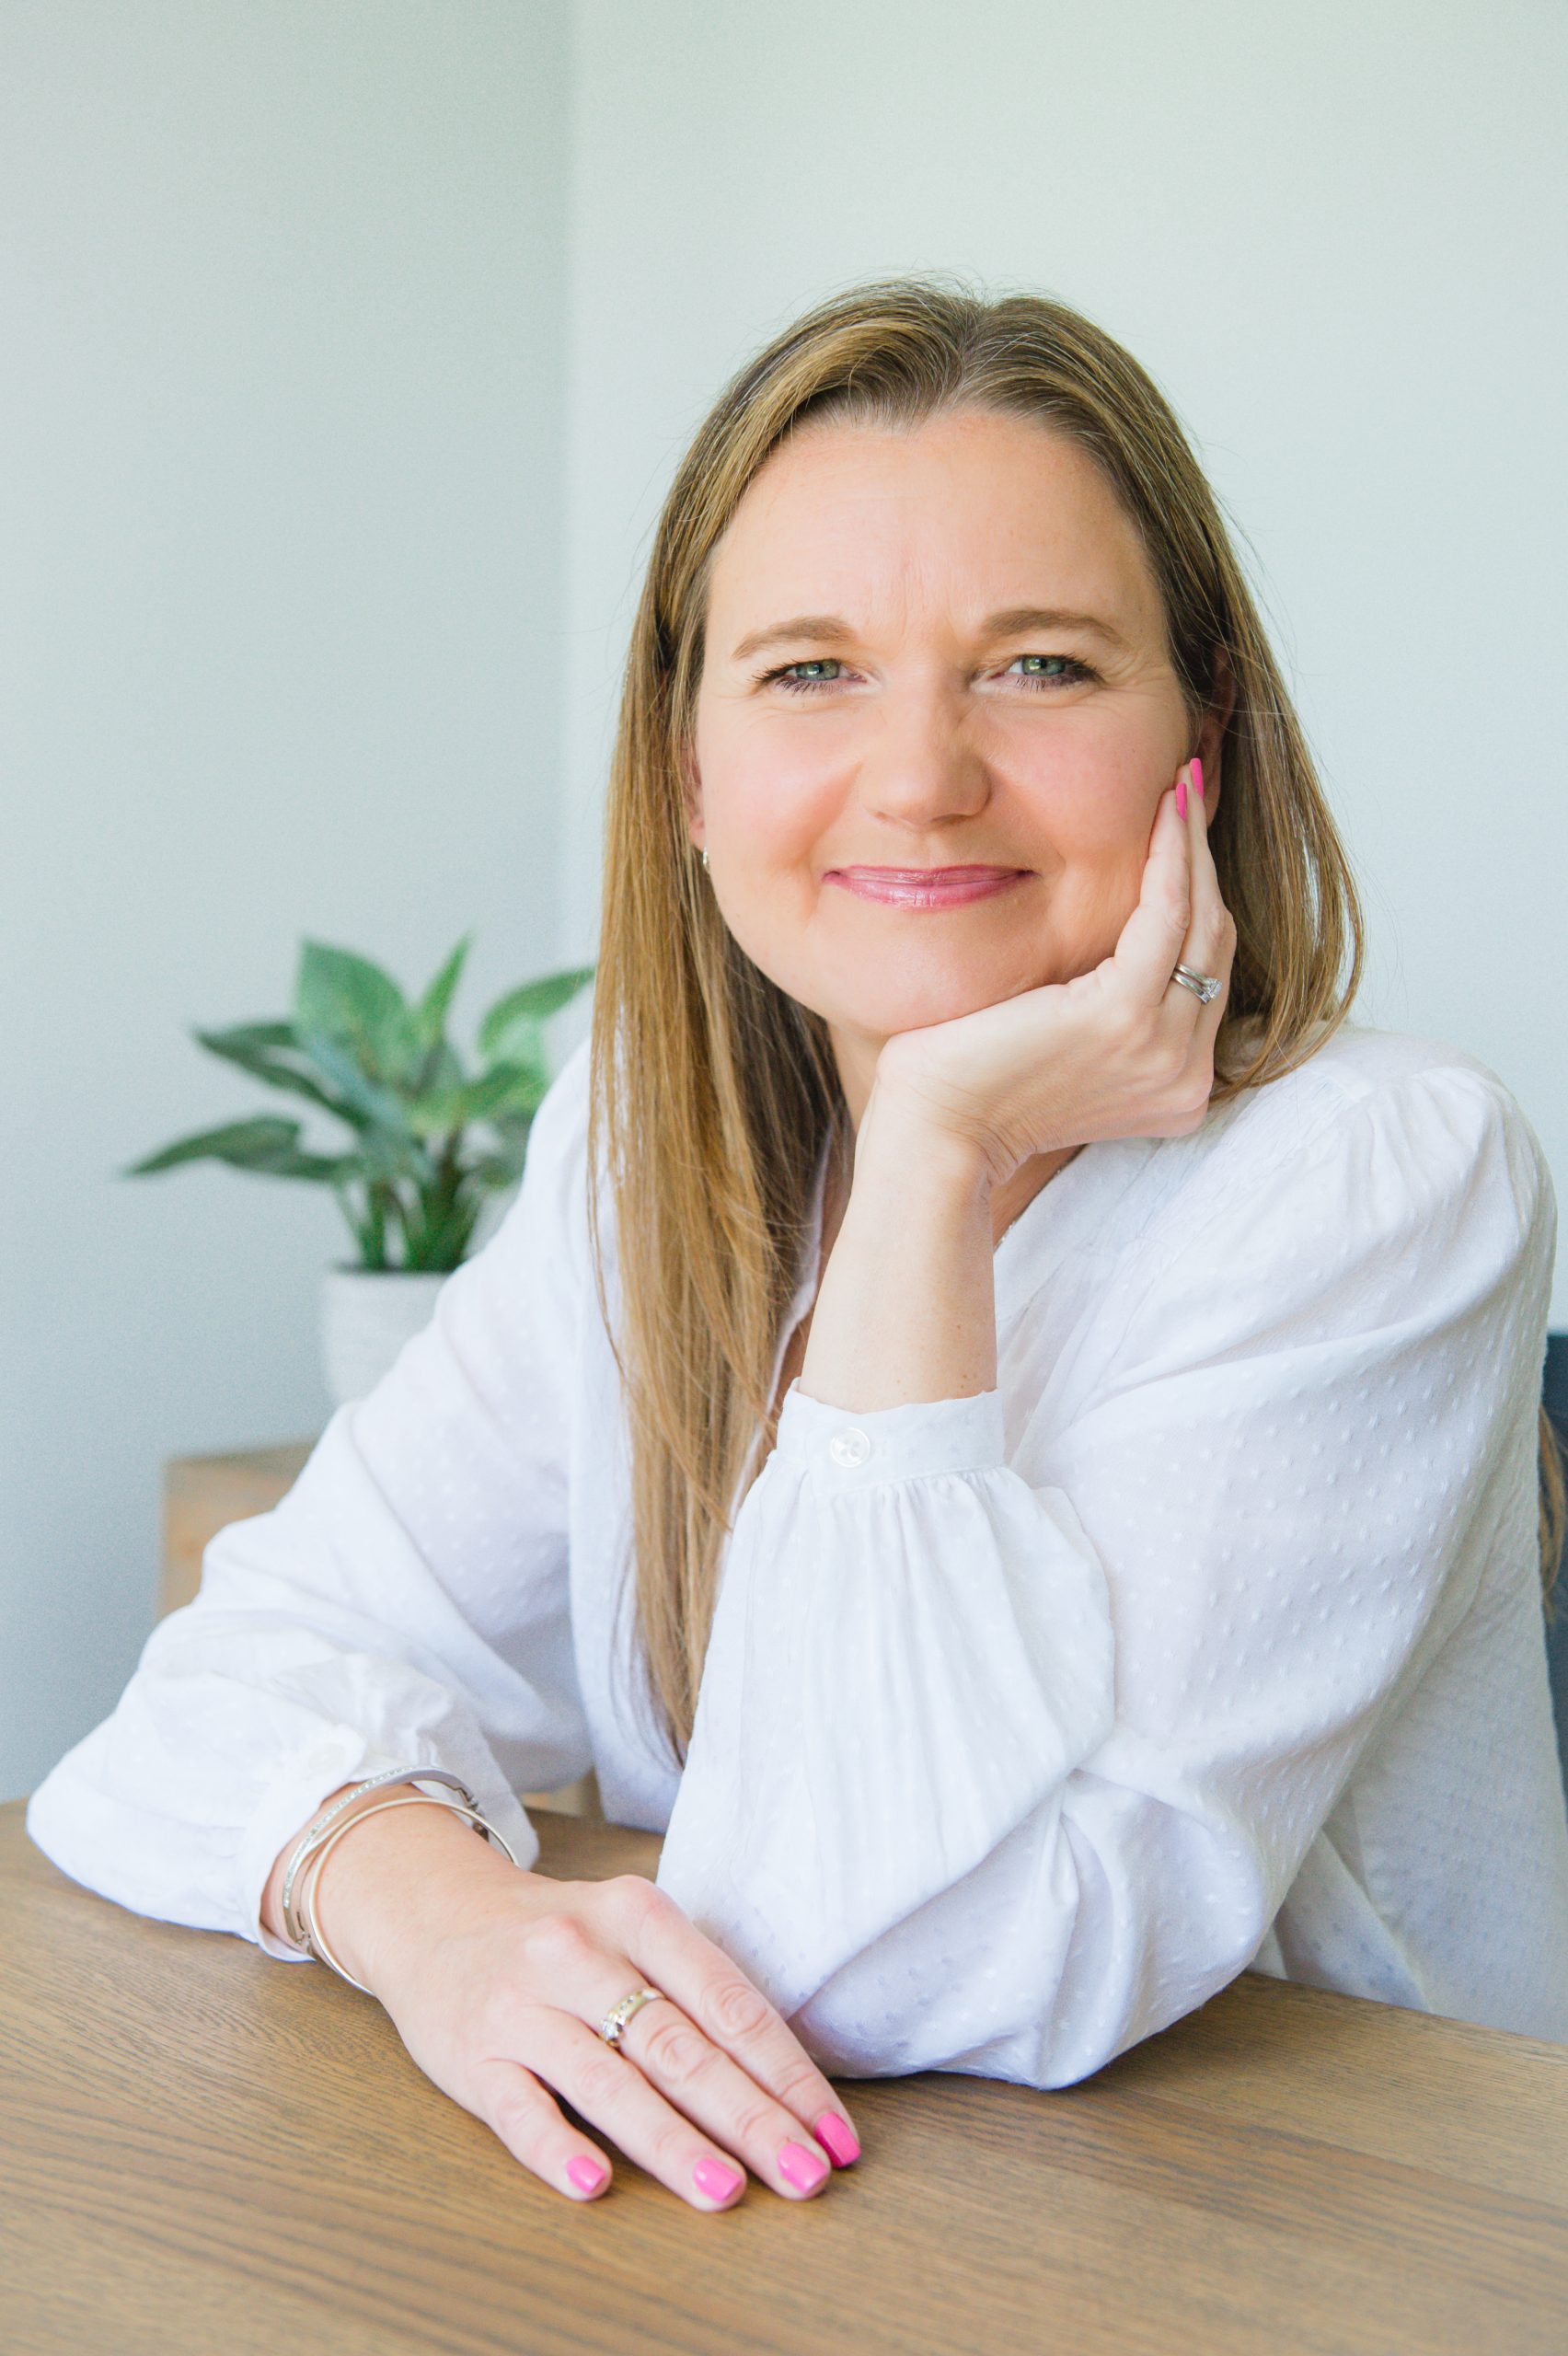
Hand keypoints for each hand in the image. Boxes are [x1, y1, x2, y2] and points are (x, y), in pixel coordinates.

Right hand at [304, 1799, 858, 2211]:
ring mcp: (523, 2007)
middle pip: (681, 2048)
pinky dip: (557, 2148)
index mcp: (638, 1915)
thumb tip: (786, 2082)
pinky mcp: (472, 2057)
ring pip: (609, 2082)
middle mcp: (582, 1954)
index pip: (730, 2004)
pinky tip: (595, 2183)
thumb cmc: (559, 1936)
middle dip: (751, 2118)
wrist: (432, 1913)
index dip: (788, 2074)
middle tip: (806, 2176)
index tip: (835, 2135)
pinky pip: (519, 2109)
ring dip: (672, 2141)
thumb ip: (695, 1989)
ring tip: (725, 2191)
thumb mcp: (630, 1929)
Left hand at [871, 759, 1234, 1187]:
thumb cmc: (973, 1086)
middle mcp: (1184, 1076)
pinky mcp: (1125, 1015)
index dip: (1199, 899)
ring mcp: (1162, 1049)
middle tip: (1189, 791)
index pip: (1203, 975)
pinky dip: (1171, 855)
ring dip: (1193, 845)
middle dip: (1204, 862)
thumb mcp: (1060, 1046)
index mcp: (1175, 1087)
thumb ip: (1102, 1009)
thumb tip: (1109, 945)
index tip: (1183, 836)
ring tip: (1180, 785)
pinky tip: (1163, 810)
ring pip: (1201, 921)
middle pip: (1214, 944)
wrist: (935, 1130)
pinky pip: (1166, 914)